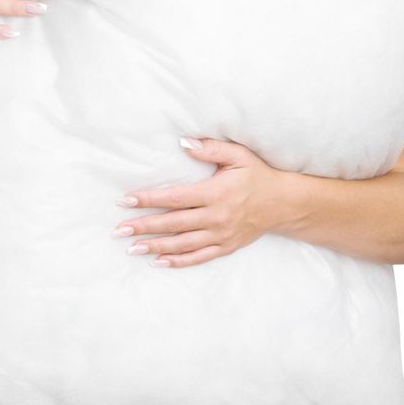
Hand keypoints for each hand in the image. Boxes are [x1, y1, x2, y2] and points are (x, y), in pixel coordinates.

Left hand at [113, 137, 289, 267]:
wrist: (284, 203)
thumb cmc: (257, 175)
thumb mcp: (239, 155)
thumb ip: (210, 148)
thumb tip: (183, 142)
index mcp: (216, 193)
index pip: (175, 197)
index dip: (149, 199)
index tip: (126, 201)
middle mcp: (217, 217)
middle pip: (173, 224)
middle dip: (144, 226)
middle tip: (119, 229)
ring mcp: (221, 235)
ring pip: (182, 244)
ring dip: (155, 246)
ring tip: (131, 248)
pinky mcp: (226, 247)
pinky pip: (198, 257)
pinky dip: (178, 262)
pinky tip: (158, 262)